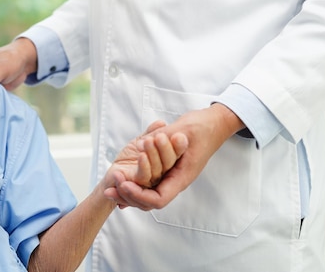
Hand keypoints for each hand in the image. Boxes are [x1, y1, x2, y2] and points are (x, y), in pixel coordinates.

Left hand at [108, 104, 243, 210]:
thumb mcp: (183, 129)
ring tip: (110, 187)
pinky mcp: (167, 169)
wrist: (214, 123)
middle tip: (109, 189)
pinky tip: (121, 180)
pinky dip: (135, 183)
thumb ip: (164, 137)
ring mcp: (171, 175)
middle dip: (128, 196)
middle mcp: (176, 179)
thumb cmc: (202, 126)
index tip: (124, 186)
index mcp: (182, 176)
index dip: (140, 196)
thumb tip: (143, 145)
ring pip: (147, 193)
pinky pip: (149, 182)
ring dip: (129, 191)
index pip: (159, 199)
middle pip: (149, 201)